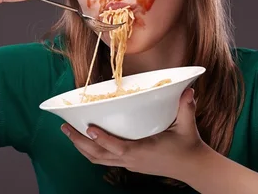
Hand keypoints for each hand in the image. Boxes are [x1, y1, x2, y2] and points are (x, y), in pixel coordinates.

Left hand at [61, 88, 203, 180]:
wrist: (192, 167)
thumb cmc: (187, 146)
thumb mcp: (187, 127)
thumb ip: (186, 108)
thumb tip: (189, 91)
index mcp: (142, 151)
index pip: (118, 147)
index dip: (103, 139)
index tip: (89, 129)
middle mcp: (131, 160)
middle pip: (99, 155)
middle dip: (79, 142)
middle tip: (65, 127)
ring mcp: (129, 164)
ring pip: (98, 159)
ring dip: (82, 147)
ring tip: (68, 133)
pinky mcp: (129, 164)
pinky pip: (105, 160)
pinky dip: (92, 151)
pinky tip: (85, 141)